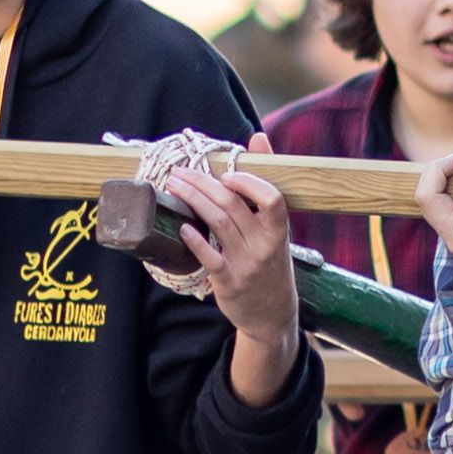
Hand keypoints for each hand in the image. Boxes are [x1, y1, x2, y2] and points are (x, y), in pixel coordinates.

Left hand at [160, 157, 299, 341]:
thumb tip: (258, 138)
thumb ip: (265, 183)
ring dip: (193, 201)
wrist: (273, 314)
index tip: (226, 173)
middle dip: (202, 183)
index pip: (271, 199)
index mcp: (279, 230)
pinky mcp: (229, 282)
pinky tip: (182, 227)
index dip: (248, 182)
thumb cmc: (272, 263)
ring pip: (218, 224)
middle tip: (179, 172)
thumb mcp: (277, 228)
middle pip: (232, 205)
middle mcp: (265, 246)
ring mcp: (246, 265)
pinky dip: (195, 241)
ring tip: (173, 187)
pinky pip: (210, 258)